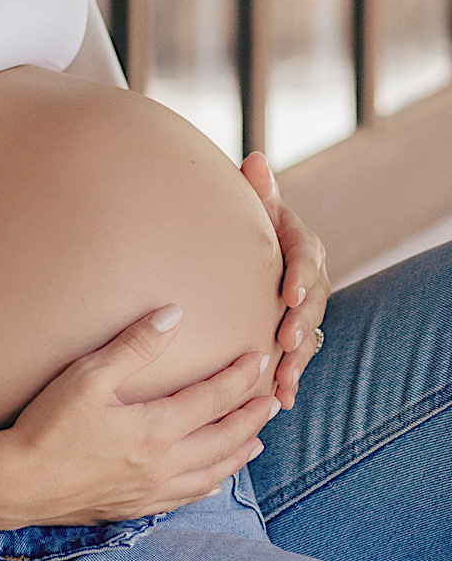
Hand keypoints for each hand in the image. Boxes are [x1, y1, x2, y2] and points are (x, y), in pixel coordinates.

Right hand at [0, 305, 279, 528]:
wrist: (16, 484)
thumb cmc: (47, 426)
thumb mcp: (87, 376)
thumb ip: (134, 346)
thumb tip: (175, 316)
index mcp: (155, 429)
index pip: (211, 400)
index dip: (239, 378)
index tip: (259, 359)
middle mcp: (162, 465)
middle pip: (221, 440)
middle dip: (250, 418)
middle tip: (273, 401)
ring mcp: (148, 492)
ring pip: (209, 473)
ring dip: (236, 455)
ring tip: (255, 443)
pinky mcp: (131, 508)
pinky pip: (183, 499)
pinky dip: (206, 486)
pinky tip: (210, 482)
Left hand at [241, 151, 329, 409]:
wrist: (248, 245)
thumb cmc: (250, 221)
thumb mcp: (255, 205)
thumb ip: (257, 189)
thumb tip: (254, 160)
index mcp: (301, 244)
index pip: (306, 258)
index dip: (302, 276)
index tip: (290, 293)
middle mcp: (309, 278)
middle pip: (312, 302)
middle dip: (301, 323)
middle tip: (286, 341)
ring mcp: (304, 307)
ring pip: (308, 334)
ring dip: (298, 360)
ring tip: (285, 382)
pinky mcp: (293, 330)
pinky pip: (296, 355)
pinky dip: (290, 377)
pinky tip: (282, 400)